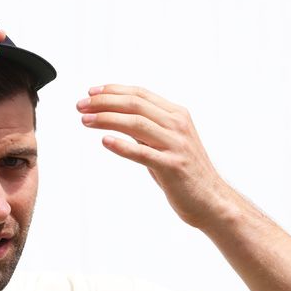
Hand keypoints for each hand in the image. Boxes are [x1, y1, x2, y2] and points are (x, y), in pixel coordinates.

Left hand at [76, 84, 238, 228]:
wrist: (210, 200)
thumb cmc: (183, 171)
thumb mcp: (165, 142)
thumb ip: (146, 128)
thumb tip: (114, 117)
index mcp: (177, 115)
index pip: (140, 94)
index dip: (113, 91)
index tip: (91, 93)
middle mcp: (177, 125)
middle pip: (135, 105)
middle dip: (104, 102)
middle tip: (80, 105)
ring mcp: (176, 145)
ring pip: (136, 124)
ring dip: (107, 119)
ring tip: (85, 120)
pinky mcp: (172, 166)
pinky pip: (143, 153)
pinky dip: (122, 145)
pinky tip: (105, 141)